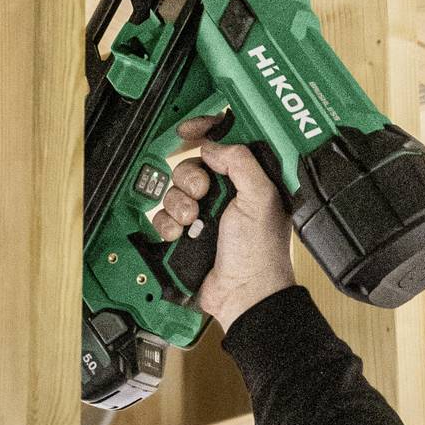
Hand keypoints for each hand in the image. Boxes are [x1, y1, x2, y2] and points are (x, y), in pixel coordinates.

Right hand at [153, 128, 294, 331]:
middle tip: (202, 195)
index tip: (189, 130)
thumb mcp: (260, 198)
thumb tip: (214, 145)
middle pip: (192, 167)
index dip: (206, 132)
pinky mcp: (186, 234)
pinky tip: (180, 235)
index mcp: (249, 181)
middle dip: (190, 179)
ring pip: (174, 191)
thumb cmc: (260, 253)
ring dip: (179, 204)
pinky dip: (168, 225)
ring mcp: (204, 215)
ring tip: (192, 221)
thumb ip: (240, 162)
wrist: (243, 294)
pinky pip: (163, 216)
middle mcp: (226, 195)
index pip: (225, 144)